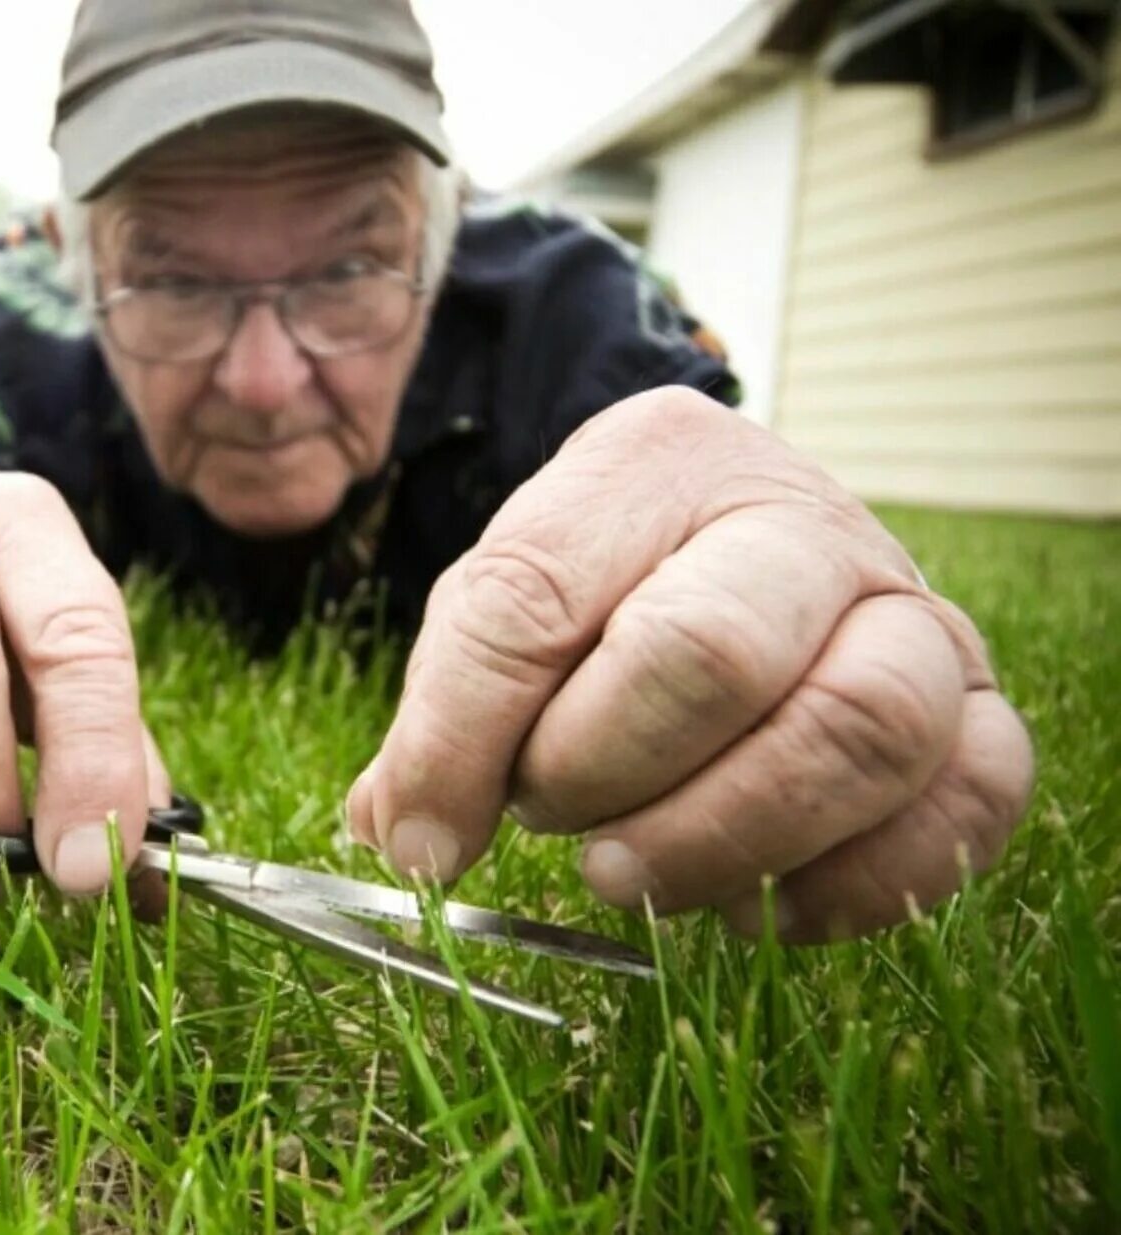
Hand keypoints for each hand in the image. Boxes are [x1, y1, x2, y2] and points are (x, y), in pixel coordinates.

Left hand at [346, 387, 1033, 941]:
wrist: (744, 546)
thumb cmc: (608, 590)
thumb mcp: (505, 610)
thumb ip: (446, 716)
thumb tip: (408, 840)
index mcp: (656, 462)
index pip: (535, 599)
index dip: (462, 739)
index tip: (423, 837)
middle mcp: (803, 520)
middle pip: (713, 653)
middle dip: (602, 770)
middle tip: (552, 819)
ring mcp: (910, 613)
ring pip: (861, 731)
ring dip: (722, 836)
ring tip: (632, 872)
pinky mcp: (975, 713)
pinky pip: (966, 804)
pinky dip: (854, 886)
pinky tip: (750, 908)